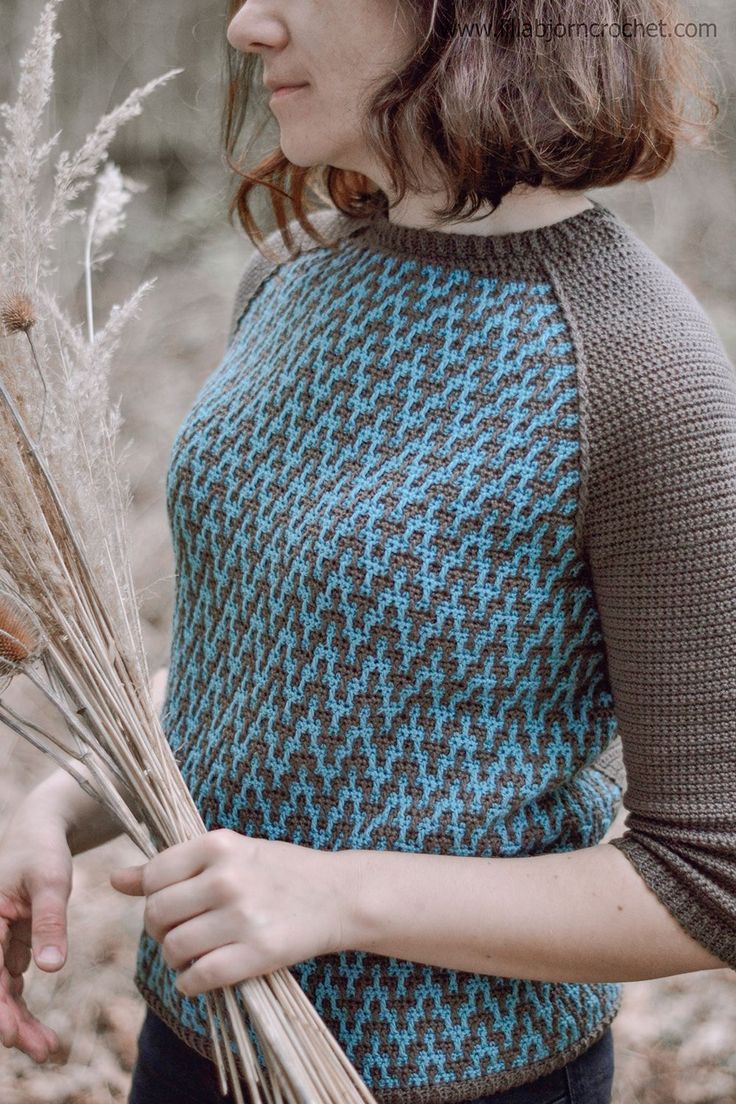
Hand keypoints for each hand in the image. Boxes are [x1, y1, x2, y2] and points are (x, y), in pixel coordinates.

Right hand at [0, 809, 71, 1063]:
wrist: (40, 832)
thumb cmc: (43, 850)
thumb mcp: (51, 881)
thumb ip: (50, 922)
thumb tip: (50, 968)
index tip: (10, 1035)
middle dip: (11, 1024)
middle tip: (45, 1051)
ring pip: (0, 993)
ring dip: (19, 1023)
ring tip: (49, 1050)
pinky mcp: (6, 948)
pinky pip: (11, 985)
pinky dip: (24, 1008)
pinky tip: (44, 1034)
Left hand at [109, 828, 355, 995]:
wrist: (340, 894)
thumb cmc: (281, 871)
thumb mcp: (231, 853)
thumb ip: (175, 865)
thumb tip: (116, 880)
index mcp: (220, 844)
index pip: (154, 875)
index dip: (152, 897)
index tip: (171, 905)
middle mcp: (227, 877)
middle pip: (157, 914)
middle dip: (159, 932)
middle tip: (178, 934)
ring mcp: (243, 916)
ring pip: (174, 948)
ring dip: (175, 960)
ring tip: (193, 955)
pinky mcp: (258, 952)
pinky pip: (200, 977)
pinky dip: (191, 984)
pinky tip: (202, 976)